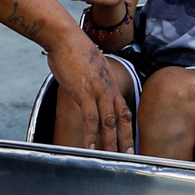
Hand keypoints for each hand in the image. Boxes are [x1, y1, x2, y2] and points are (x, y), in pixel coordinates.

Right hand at [48, 35, 133, 151]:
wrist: (65, 37)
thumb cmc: (73, 50)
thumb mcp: (90, 66)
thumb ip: (92, 78)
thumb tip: (87, 84)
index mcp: (111, 82)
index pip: (123, 108)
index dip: (128, 125)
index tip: (130, 139)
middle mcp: (109, 88)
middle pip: (122, 117)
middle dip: (126, 138)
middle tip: (130, 155)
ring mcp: (98, 91)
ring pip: (109, 122)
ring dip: (111, 142)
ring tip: (112, 157)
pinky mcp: (84, 93)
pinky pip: (90, 119)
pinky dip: (91, 135)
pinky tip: (89, 147)